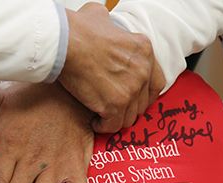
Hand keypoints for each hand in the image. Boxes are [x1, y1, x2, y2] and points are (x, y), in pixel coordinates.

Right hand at [60, 2, 165, 133]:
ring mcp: (131, 89)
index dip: (145, 95)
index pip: (156, 82)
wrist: (66, 43)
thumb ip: (110, 26)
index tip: (135, 100)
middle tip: (115, 108)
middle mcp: (142, 71)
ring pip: (129, 117)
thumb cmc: (78, 30)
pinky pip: (114, 125)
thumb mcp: (101, 17)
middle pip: (143, 103)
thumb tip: (103, 24)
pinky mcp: (115, 105)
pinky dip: (104, 126)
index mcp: (143, 50)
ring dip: (116, 118)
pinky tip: (95, 122)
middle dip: (128, 108)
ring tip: (104, 116)